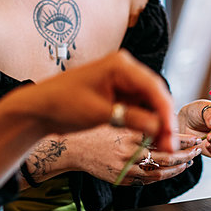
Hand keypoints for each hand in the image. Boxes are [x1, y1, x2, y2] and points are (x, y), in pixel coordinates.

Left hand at [19, 50, 176, 151]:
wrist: (40, 108)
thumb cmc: (63, 103)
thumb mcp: (99, 113)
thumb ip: (131, 119)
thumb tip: (158, 128)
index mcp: (120, 65)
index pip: (153, 87)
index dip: (165, 112)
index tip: (171, 134)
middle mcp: (125, 69)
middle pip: (155, 94)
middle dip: (163, 119)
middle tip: (169, 144)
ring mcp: (123, 81)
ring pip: (150, 102)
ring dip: (156, 123)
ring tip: (162, 145)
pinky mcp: (119, 93)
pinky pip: (140, 107)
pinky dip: (146, 122)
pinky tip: (150, 137)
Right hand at [63, 125, 201, 185]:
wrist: (75, 149)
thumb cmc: (98, 130)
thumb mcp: (119, 118)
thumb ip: (141, 121)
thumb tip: (167, 118)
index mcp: (130, 133)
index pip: (164, 137)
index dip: (183, 139)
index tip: (195, 137)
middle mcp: (129, 152)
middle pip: (166, 157)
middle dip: (186, 154)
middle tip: (197, 149)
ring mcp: (126, 169)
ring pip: (159, 173)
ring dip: (177, 168)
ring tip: (188, 161)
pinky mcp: (122, 180)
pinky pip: (147, 181)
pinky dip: (162, 176)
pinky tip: (170, 170)